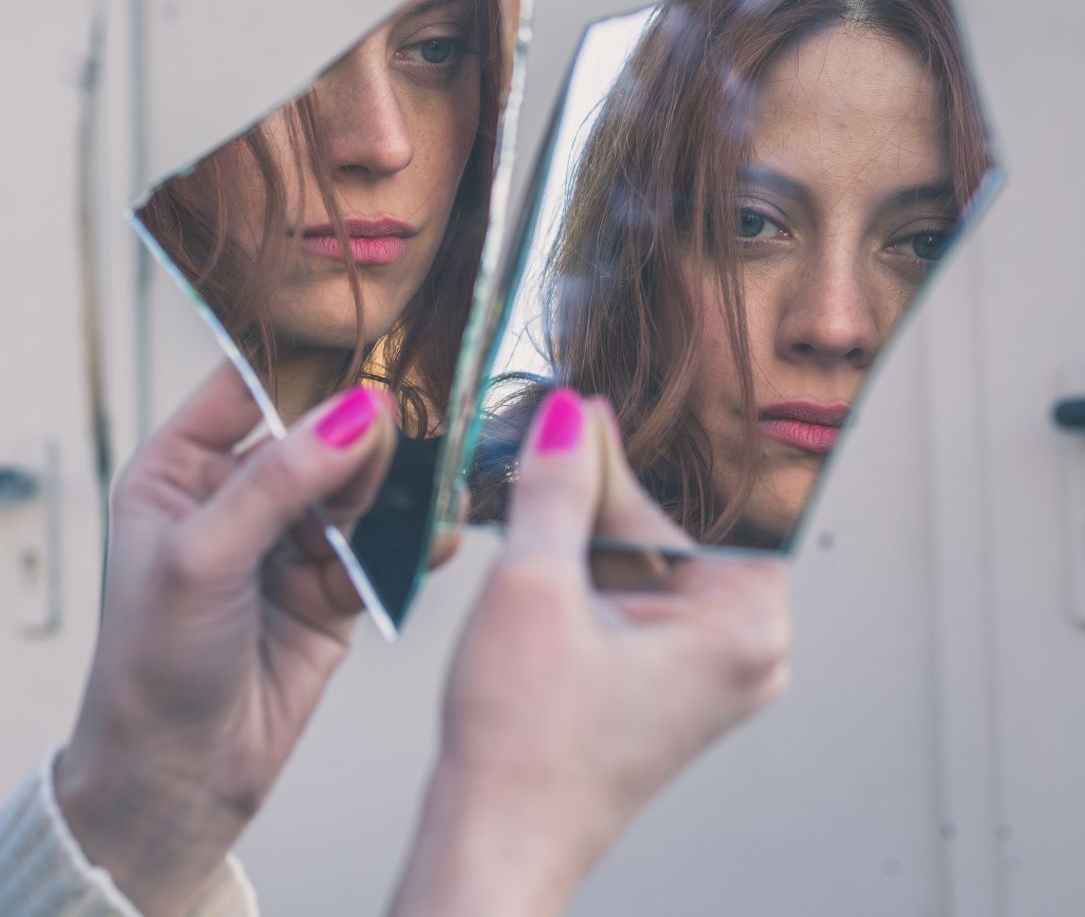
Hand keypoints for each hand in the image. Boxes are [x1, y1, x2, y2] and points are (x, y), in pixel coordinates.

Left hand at [57, 365, 400, 914]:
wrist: (175, 779)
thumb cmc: (151, 665)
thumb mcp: (203, 558)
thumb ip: (278, 481)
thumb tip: (351, 413)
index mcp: (178, 468)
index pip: (246, 387)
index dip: (302, 363)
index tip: (365, 337)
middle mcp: (231, 497)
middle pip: (312, 433)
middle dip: (360, 428)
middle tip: (409, 419)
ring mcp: (282, 544)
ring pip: (354, 488)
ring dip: (390, 485)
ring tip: (426, 480)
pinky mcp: (327, 591)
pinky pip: (378, 549)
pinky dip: (407, 543)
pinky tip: (434, 536)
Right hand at [391, 390, 791, 916]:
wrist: (493, 833)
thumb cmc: (527, 747)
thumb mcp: (534, 587)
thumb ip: (558, 489)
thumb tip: (569, 418)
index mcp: (746, 626)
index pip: (709, 499)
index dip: (646, 448)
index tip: (593, 407)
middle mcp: (744, 650)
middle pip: (681, 524)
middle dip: (611, 485)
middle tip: (554, 438)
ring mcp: (705, 669)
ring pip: (652, 556)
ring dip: (592, 524)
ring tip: (536, 493)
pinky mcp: (664, 681)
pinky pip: (636, 593)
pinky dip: (589, 565)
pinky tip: (542, 547)